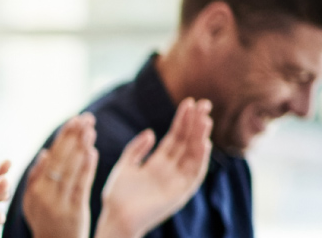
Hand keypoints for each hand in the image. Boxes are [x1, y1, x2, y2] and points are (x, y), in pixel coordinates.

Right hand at [22, 114, 99, 237]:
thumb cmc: (47, 225)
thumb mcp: (33, 203)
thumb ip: (36, 178)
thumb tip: (45, 153)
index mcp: (34, 189)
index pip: (51, 157)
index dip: (62, 137)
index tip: (73, 120)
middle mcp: (44, 193)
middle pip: (60, 159)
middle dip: (73, 136)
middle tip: (85, 117)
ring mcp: (59, 202)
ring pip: (70, 169)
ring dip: (81, 146)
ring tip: (90, 128)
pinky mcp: (74, 211)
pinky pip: (80, 185)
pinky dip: (86, 167)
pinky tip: (92, 152)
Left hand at [96, 98, 212, 237]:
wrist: (115, 219)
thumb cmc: (117, 196)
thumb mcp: (125, 166)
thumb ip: (136, 149)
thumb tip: (150, 131)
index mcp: (158, 163)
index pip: (174, 137)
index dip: (182, 120)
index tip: (189, 102)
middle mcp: (171, 171)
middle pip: (187, 143)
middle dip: (195, 124)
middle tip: (204, 103)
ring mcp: (177, 182)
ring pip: (193, 155)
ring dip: (201, 138)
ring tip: (206, 119)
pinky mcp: (180, 193)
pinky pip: (194, 175)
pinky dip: (200, 159)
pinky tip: (204, 144)